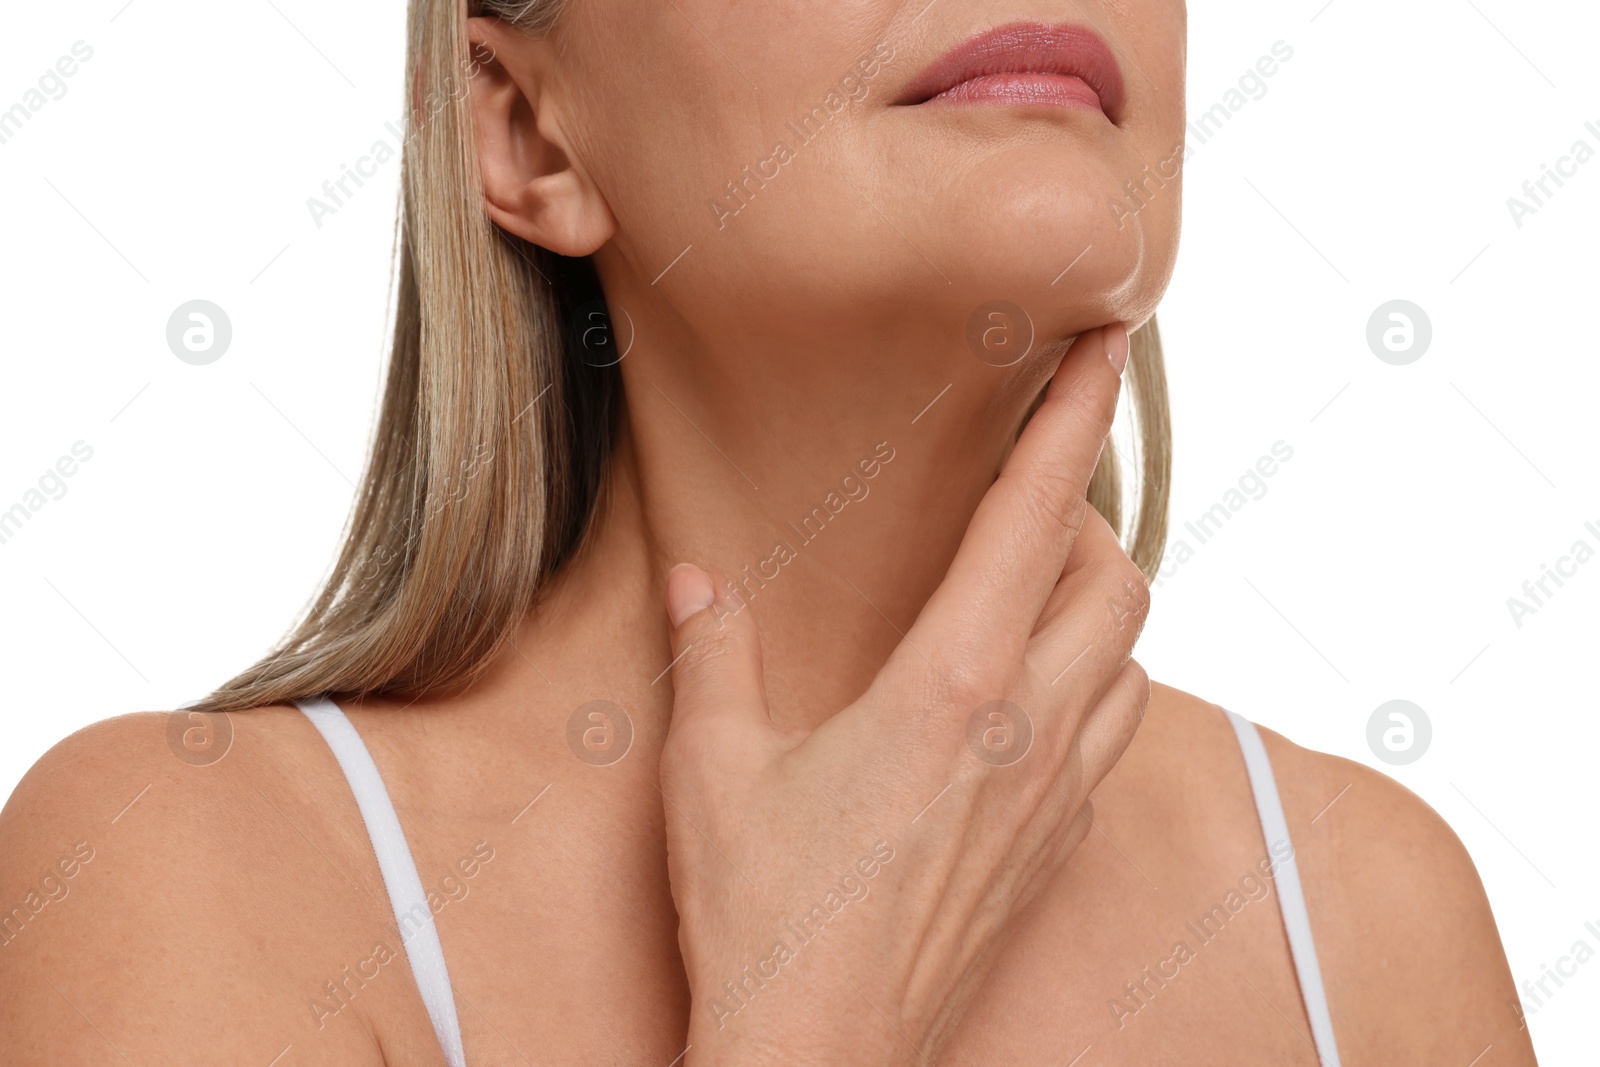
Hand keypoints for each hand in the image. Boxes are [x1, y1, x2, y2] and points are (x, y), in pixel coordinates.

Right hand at [659, 324, 1150, 1066]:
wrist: (818, 1062)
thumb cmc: (764, 919)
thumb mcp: (715, 769)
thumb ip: (713, 654)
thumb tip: (700, 577)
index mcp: (949, 687)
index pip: (1035, 517)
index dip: (1074, 416)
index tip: (1103, 345)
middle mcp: (1026, 732)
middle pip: (1121, 580)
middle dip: (1088, 521)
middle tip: (1018, 510)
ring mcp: (1054, 798)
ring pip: (1134, 659)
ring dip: (1098, 608)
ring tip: (1023, 600)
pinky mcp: (1055, 851)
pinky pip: (1116, 737)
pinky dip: (1096, 687)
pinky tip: (1022, 703)